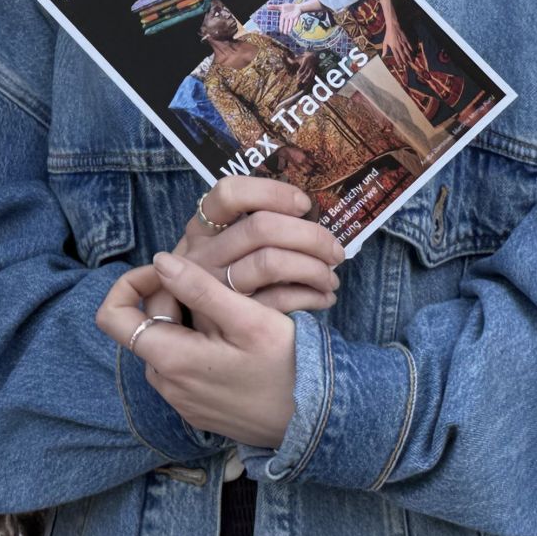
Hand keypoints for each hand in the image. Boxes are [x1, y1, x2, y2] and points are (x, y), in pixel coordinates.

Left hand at [97, 256, 297, 447]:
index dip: (132, 282)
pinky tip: (236, 334)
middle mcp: (164, 382)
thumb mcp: (249, 321)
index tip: (168, 266)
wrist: (314, 423)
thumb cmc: (287, 368)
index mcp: (168, 359)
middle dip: (174, 293)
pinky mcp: (196, 404)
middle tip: (218, 275)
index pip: (114, 315)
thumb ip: (201, 290)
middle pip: (148, 322)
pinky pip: (183, 362)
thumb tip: (160, 260)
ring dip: (190, 315)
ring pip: (168, 339)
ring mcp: (179, 397)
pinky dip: (200, 340)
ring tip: (233, 303)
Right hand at [169, 175, 342, 316]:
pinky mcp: (233, 318)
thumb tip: (308, 213)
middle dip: (310, 235)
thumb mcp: (225, 251)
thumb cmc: (226, 282)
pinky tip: (325, 297)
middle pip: (260, 228)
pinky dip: (312, 296)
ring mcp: (215, 288)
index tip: (304, 204)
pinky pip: (280, 300)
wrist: (202, 343)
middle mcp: (202, 255)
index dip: (271, 192)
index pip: (229, 194)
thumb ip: (255, 229)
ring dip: (314, 268)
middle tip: (335, 250)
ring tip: (331, 278)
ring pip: (270, 263)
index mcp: (201, 230)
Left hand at [293, 52, 319, 89]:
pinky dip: (310, 78)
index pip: (303, 66)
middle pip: (306, 71)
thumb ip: (294, 60)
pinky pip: (312, 75)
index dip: (300, 70)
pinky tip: (306, 81)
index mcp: (305, 61)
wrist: (313, 56)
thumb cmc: (303, 58)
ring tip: (303, 82)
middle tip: (297, 79)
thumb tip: (288, 59)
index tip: (297, 73)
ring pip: (310, 74)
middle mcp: (309, 65)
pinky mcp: (314, 70)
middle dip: (302, 75)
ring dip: (306, 78)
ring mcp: (312, 68)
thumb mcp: (299, 58)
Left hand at [381, 21, 410, 72]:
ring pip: (407, 52)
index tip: (401, 66)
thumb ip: (384, 49)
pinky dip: (411, 49)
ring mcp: (403, 43)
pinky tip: (413, 52)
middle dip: (405, 62)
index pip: (396, 57)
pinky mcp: (406, 39)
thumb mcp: (385, 41)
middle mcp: (398, 46)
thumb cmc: (388, 34)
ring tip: (411, 61)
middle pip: (402, 56)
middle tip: (407, 66)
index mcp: (393, 47)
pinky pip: (409, 46)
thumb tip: (383, 56)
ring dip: (409, 57)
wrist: (393, 26)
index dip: (399, 62)